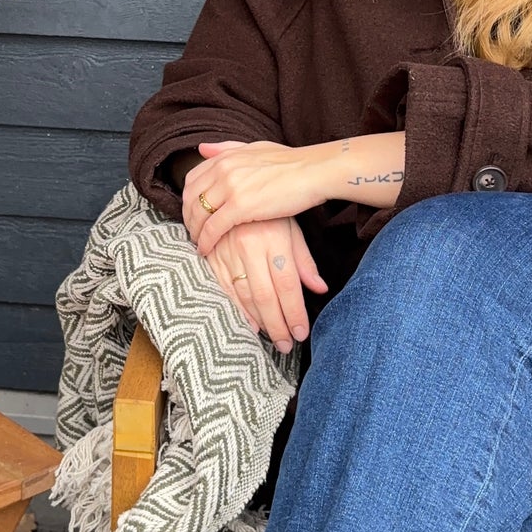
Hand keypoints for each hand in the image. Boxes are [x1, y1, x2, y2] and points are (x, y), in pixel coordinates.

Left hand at [183, 140, 331, 253]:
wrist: (314, 171)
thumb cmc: (292, 162)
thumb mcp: (256, 148)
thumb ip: (228, 148)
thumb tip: (202, 148)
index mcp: (226, 156)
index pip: (192, 179)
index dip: (188, 198)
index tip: (192, 212)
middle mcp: (223, 169)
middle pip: (190, 197)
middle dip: (188, 217)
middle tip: (192, 231)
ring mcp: (230, 187)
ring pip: (199, 214)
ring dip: (194, 231)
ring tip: (198, 242)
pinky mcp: (240, 206)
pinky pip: (213, 228)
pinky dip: (205, 240)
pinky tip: (205, 250)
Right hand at [204, 217, 327, 352]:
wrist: (234, 185)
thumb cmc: (270, 210)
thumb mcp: (291, 229)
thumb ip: (303, 260)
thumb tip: (319, 288)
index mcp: (273, 239)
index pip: (287, 284)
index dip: (294, 312)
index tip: (301, 332)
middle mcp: (250, 246)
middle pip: (265, 295)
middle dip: (278, 325)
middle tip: (287, 345)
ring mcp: (228, 251)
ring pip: (244, 295)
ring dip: (260, 321)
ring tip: (273, 338)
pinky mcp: (212, 254)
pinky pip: (224, 288)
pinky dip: (237, 309)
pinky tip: (250, 324)